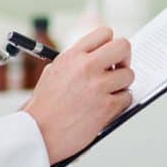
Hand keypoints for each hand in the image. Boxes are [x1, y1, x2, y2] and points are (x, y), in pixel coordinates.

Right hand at [22, 27, 133, 164]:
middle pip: (124, 46)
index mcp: (73, 56)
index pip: (104, 33)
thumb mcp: (54, 72)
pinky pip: (127, 97)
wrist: (38, 133)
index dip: (110, 43)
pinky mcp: (106, 107)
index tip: (109, 54)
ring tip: (109, 92)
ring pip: (129, 75)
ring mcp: (98, 86)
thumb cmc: (44, 107)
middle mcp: (87, 67)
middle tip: (118, 68)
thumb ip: (76, 61)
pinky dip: (121, 102)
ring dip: (122, 84)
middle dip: (124, 58)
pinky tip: (108, 106)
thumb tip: (99, 56)